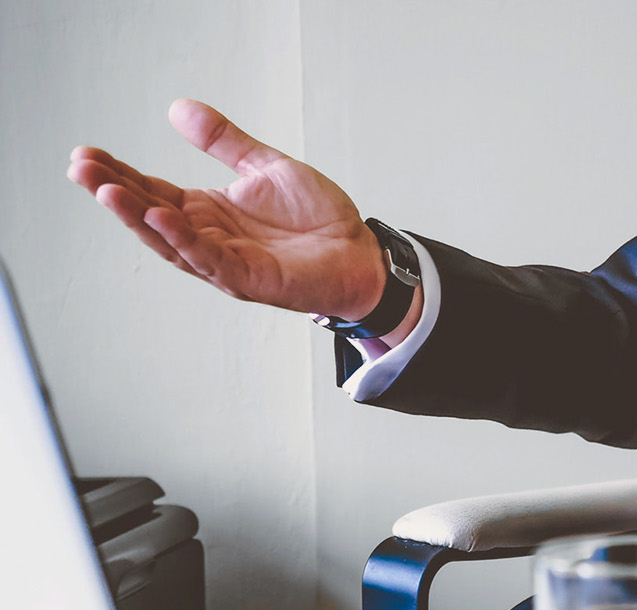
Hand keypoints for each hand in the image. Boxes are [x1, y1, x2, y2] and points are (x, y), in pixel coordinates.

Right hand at [67, 99, 385, 319]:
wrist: (360, 253)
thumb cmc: (318, 219)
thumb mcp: (266, 167)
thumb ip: (224, 142)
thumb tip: (179, 109)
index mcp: (208, 212)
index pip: (152, 191)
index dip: (119, 174)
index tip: (86, 155)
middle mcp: (209, 238)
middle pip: (150, 216)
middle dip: (115, 194)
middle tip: (81, 169)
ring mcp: (226, 262)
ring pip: (171, 241)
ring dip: (138, 218)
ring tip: (107, 191)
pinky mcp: (250, 279)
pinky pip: (210, 259)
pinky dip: (185, 240)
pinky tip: (163, 217)